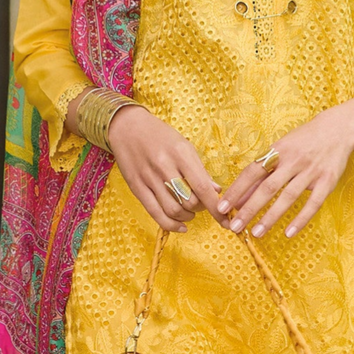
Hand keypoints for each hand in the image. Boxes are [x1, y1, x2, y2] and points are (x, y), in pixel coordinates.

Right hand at [104, 104, 220, 232]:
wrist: (127, 127)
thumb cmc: (160, 135)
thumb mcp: (184, 145)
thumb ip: (200, 169)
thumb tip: (216, 191)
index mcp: (180, 153)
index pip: (202, 187)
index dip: (216, 207)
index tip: (225, 219)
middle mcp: (164, 166)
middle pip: (189, 201)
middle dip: (201, 209)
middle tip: (202, 205)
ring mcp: (149, 178)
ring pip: (173, 210)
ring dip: (187, 217)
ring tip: (190, 213)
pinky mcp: (136, 187)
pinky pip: (155, 213)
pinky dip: (171, 224)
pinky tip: (180, 226)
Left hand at [218, 91, 353, 239]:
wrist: (339, 129)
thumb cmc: (303, 141)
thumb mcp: (281, 149)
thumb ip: (262, 172)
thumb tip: (240, 196)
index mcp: (277, 151)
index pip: (252, 172)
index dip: (236, 190)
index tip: (222, 207)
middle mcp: (293, 161)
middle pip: (267, 188)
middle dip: (249, 208)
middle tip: (235, 226)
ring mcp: (311, 172)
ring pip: (288, 197)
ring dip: (270, 217)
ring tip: (256, 233)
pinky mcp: (327, 182)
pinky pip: (313, 204)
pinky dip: (301, 220)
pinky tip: (288, 233)